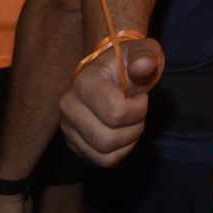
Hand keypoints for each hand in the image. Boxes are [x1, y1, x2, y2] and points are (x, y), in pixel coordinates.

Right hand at [58, 37, 163, 166]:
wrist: (111, 70)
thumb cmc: (129, 62)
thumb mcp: (143, 51)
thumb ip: (145, 56)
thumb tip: (144, 66)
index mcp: (83, 83)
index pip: (116, 114)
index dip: (138, 109)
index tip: (139, 95)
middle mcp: (68, 107)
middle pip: (107, 140)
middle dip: (134, 128)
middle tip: (137, 111)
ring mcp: (67, 127)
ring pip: (104, 154)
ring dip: (128, 141)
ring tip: (130, 121)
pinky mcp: (73, 143)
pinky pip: (101, 161)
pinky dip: (119, 152)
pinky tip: (123, 133)